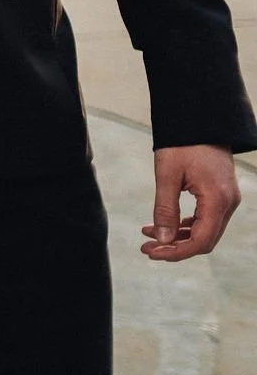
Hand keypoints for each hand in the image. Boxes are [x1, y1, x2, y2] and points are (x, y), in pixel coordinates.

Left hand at [140, 144, 241, 261]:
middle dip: (175, 248)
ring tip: (148, 237)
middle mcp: (228, 203)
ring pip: (204, 231)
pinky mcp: (220, 195)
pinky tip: (161, 225)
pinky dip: (184, 225)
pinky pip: (205, 219)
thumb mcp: (167, 175)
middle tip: (146, 248)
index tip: (151, 253)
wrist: (199, 121)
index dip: (177, 252)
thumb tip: (161, 240)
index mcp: (218, 200)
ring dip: (177, 237)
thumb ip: (165, 209)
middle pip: (205, 240)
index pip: (201, 241)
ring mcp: (227, 200)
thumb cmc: (182, 144)